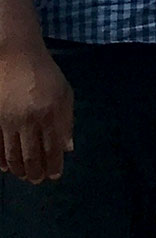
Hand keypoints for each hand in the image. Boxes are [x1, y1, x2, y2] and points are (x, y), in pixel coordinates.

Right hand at [0, 45, 72, 182]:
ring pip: (11, 154)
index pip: (53, 148)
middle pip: (31, 156)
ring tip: (25, 176)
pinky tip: (5, 167)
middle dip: (35, 172)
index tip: (55, 176)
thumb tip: (67, 148)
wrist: (14, 56)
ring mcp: (7, 121)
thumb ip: (67, 121)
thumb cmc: (45, 74)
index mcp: (50, 114)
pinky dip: (0, 160)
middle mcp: (28, 120)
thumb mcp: (64, 93)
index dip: (53, 165)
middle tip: (37, 181)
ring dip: (19, 170)